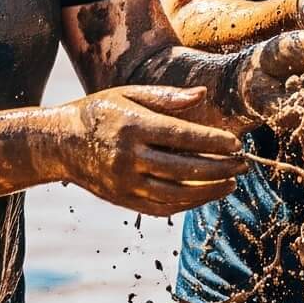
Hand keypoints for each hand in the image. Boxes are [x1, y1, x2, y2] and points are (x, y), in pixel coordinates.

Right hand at [50, 85, 246, 214]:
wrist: (60, 143)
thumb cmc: (102, 112)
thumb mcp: (129, 94)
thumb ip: (166, 97)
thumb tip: (202, 94)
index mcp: (133, 127)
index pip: (182, 137)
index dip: (213, 142)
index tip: (236, 144)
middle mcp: (128, 157)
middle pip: (184, 168)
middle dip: (219, 168)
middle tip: (243, 164)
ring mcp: (124, 183)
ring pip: (176, 193)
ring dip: (209, 191)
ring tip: (231, 183)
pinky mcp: (122, 200)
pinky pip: (162, 208)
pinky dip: (188, 204)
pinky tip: (207, 195)